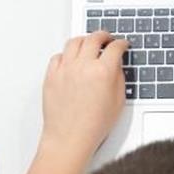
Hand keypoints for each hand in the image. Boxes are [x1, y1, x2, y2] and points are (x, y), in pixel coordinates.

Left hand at [40, 31, 129, 161]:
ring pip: (74, 42)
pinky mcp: (51, 75)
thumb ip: (118, 77)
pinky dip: (66, 54)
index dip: (122, 43)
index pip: (115, 47)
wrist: (70, 138)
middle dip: (104, 35)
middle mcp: (83, 66)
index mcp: (103, 72)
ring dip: (84, 40)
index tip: (122, 44)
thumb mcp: (118, 101)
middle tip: (107, 38)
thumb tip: (116, 65)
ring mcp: (65, 69)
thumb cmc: (93, 126)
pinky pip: (58, 56)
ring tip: (88, 43)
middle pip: (94, 38)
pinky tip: (71, 58)